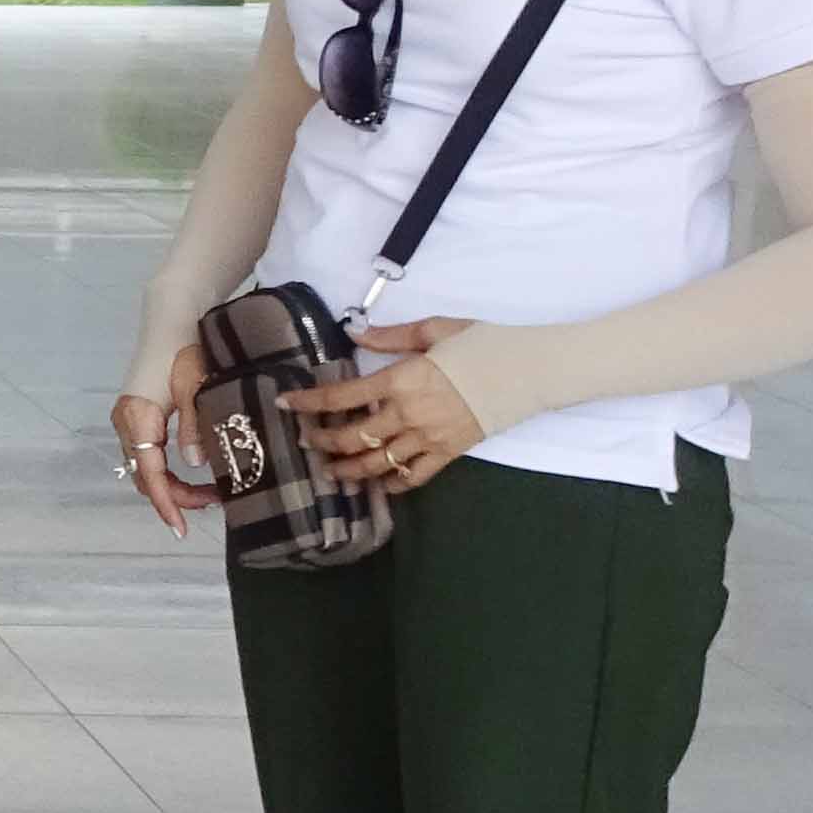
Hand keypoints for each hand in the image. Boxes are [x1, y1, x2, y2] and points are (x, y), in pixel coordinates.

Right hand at [112, 347, 212, 537]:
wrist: (170, 322)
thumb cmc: (184, 350)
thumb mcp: (195, 388)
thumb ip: (195, 426)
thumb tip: (196, 464)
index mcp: (138, 418)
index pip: (149, 472)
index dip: (166, 502)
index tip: (180, 527)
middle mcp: (127, 423)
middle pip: (145, 475)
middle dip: (175, 497)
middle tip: (214, 503)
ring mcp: (129, 421)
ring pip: (145, 468)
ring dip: (173, 485)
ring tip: (208, 493)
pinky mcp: (137, 417)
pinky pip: (147, 455)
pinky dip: (167, 471)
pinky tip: (191, 474)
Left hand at [283, 319, 484, 493]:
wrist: (528, 371)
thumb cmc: (481, 344)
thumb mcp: (433, 329)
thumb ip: (390, 336)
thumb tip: (354, 334)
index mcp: (400, 380)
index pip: (341, 397)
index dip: (307, 402)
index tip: (284, 404)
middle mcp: (408, 413)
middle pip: (353, 437)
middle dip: (323, 443)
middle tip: (306, 442)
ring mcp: (428, 437)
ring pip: (377, 463)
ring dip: (349, 470)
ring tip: (330, 472)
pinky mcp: (448, 453)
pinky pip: (413, 477)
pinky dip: (392, 484)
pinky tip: (379, 484)